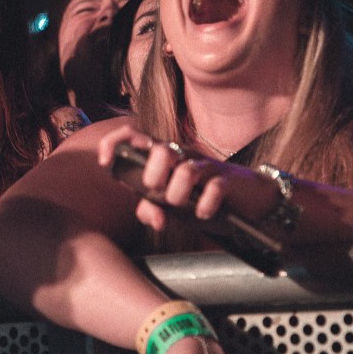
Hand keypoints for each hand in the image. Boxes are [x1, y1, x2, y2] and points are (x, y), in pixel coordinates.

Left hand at [97, 124, 273, 230]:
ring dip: (177, 194)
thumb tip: (152, 218)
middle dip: (153, 175)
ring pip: (185, 169)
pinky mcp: (226, 178)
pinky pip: (213, 186)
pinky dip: (205, 204)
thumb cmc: (201, 195)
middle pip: (160, 150)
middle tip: (157, 191)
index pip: (132, 134)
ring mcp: (205, 164)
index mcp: (162, 156)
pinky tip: (203, 213)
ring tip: (180, 204)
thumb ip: (151, 208)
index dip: (114, 142)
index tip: (105, 162)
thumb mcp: (170, 203)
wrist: (246, 198)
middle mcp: (181, 155)